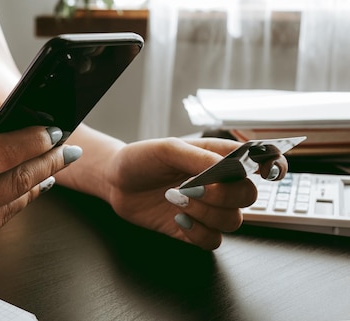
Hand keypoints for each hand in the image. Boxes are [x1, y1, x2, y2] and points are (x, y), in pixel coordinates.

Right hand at [0, 124, 80, 269]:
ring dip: (32, 187)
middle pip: (18, 184)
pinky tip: (11, 193)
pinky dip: (5, 207)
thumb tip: (6, 130)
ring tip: (46, 170)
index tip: (54, 132)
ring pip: (11, 208)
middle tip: (66, 152)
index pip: (3, 154)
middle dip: (48, 164)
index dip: (34, 141)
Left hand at [104, 137, 286, 249]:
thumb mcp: (167, 149)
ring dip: (204, 212)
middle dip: (221, 194)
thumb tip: (229, 169)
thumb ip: (199, 158)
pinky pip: (214, 241)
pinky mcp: (195, 230)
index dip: (274, 166)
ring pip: (233, 221)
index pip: (261, 161)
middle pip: (249, 196)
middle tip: (190, 187)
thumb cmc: (141, 159)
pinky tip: (177, 219)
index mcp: (219, 158)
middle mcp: (220, 184)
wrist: (116, 182)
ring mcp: (209, 209)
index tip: (268, 172)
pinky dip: (197, 233)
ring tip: (175, 199)